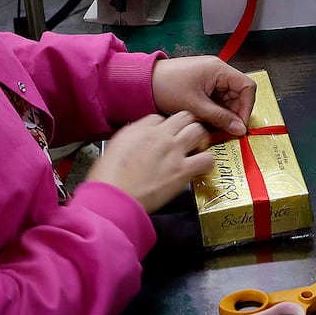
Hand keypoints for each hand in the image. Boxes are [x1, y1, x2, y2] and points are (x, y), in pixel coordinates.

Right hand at [87, 112, 213, 212]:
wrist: (114, 197)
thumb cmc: (109, 178)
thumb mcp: (114, 148)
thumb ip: (130, 139)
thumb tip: (138, 140)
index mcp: (140, 129)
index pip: (159, 117)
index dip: (163, 127)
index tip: (163, 135)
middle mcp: (159, 135)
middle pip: (184, 116)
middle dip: (185, 125)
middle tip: (184, 136)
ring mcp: (174, 151)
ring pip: (198, 130)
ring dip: (199, 138)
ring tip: (196, 147)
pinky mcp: (183, 170)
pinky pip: (207, 159)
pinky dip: (206, 161)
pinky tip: (201, 165)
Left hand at [151, 56, 256, 136]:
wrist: (142, 82)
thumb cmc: (166, 86)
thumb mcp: (196, 106)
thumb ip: (220, 118)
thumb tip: (239, 128)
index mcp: (219, 69)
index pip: (247, 86)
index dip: (247, 106)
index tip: (240, 124)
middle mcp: (217, 71)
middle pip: (238, 94)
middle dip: (234, 113)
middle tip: (227, 129)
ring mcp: (210, 78)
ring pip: (227, 99)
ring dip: (223, 114)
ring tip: (213, 126)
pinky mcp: (202, 85)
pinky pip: (216, 100)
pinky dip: (214, 112)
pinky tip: (206, 121)